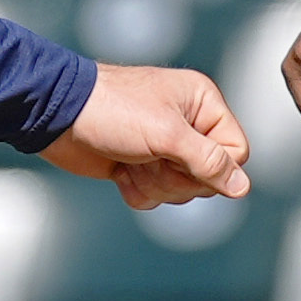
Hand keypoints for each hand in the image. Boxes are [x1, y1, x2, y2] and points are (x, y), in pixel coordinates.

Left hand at [42, 65, 249, 208]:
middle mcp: (188, 124)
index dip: (213, 167)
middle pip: (209, 176)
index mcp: (203, 103)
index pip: (236, 152)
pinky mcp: (141, 165)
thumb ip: (209, 162)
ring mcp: (164, 146)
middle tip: (150, 157)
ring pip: (182, 190)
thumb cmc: (112, 110)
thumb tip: (242, 188)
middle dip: (176, 177)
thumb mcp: (167, 134)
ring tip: (131, 160)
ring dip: (153, 183)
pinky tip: (120, 171)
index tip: (181, 159)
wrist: (58, 116)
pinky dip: (137, 190)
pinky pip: (156, 196)